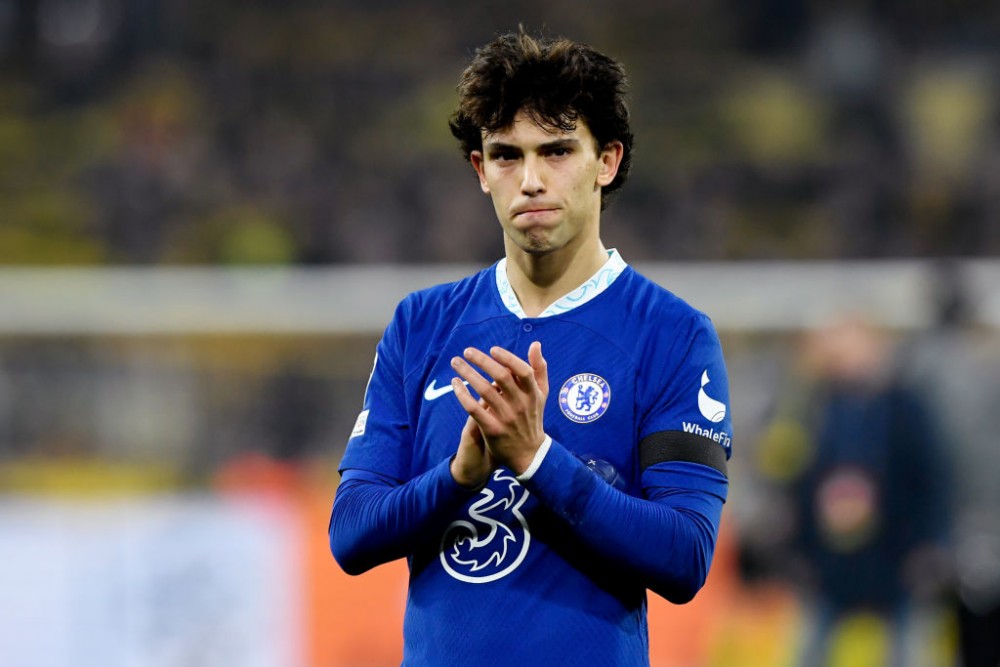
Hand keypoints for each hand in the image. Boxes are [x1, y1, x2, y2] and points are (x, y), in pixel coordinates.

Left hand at [450, 342, 547, 475]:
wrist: (529, 453)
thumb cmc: (533, 417)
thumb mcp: (542, 394)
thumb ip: (539, 368)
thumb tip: (535, 344)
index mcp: (533, 394)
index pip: (522, 371)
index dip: (508, 358)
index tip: (492, 349)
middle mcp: (520, 405)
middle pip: (501, 377)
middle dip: (482, 361)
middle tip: (467, 351)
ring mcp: (506, 418)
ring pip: (484, 391)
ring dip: (468, 374)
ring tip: (455, 362)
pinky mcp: (492, 429)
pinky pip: (474, 409)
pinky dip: (463, 395)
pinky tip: (455, 385)